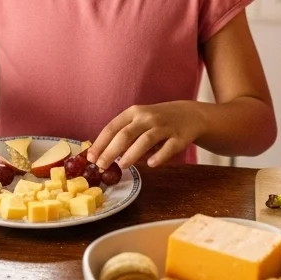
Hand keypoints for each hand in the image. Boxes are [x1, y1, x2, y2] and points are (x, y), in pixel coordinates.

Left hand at [88, 101, 202, 169]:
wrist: (190, 114)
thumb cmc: (157, 121)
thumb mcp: (139, 120)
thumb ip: (123, 134)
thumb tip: (102, 155)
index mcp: (134, 113)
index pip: (112, 127)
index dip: (100, 143)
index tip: (91, 157)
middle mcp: (148, 117)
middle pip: (126, 134)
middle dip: (111, 151)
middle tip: (101, 166)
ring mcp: (165, 127)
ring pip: (146, 140)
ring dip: (132, 153)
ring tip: (122, 166)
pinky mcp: (180, 137)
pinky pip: (168, 148)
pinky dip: (159, 156)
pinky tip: (151, 165)